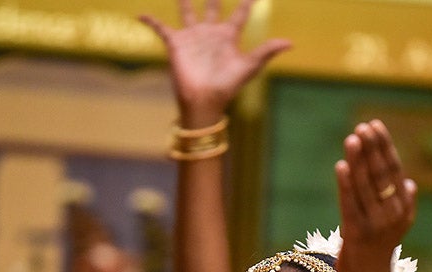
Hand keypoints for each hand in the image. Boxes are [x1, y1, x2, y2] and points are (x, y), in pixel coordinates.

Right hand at [140, 0, 289, 125]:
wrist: (203, 101)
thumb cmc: (227, 86)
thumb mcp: (248, 67)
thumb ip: (266, 52)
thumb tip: (290, 43)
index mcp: (228, 36)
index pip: (240, 13)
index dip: (247, 0)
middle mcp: (210, 33)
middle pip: (212, 6)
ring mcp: (192, 37)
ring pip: (187, 11)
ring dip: (184, 0)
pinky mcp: (176, 44)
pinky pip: (161, 28)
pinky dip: (151, 21)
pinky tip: (141, 15)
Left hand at [335, 120, 417, 270]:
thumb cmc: (378, 249)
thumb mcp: (397, 227)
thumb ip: (402, 204)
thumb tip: (409, 183)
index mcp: (403, 208)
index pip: (394, 171)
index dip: (384, 147)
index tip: (374, 126)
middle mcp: (393, 215)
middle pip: (382, 175)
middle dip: (372, 148)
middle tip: (363, 126)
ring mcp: (375, 224)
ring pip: (366, 186)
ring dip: (359, 160)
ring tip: (352, 138)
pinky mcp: (356, 233)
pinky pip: (350, 204)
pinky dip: (346, 184)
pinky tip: (341, 166)